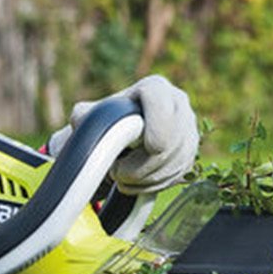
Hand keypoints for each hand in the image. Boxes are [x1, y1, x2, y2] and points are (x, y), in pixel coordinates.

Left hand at [47, 75, 198, 194]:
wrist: (120, 138)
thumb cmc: (105, 123)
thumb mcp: (89, 116)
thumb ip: (84, 116)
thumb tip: (81, 118)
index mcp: (155, 88)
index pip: (162, 105)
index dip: (155, 130)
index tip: (141, 149)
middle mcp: (178, 103)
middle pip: (172, 141)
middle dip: (142, 165)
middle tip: (117, 173)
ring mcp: (189, 128)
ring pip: (176, 161)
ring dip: (146, 179)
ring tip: (122, 179)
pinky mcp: (191, 151)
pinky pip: (180, 173)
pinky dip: (156, 185)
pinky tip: (137, 184)